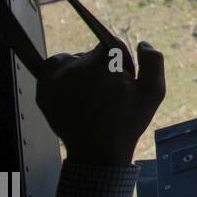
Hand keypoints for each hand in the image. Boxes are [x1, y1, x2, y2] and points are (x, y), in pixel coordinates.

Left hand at [36, 41, 165, 166]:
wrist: (98, 152)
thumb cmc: (127, 123)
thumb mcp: (152, 93)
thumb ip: (153, 63)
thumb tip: (143, 45)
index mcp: (103, 63)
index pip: (111, 45)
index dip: (122, 61)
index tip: (125, 78)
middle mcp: (76, 66)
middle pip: (93, 54)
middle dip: (104, 68)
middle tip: (111, 91)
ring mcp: (56, 78)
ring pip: (73, 60)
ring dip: (84, 70)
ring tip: (91, 94)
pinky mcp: (44, 89)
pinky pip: (53, 68)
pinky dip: (63, 73)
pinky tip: (74, 90)